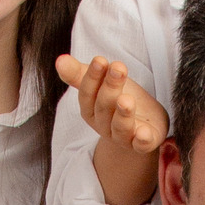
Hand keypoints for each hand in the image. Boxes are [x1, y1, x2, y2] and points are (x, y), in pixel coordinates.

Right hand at [56, 54, 170, 160]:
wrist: (144, 126)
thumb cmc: (119, 101)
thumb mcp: (102, 83)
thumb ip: (80, 73)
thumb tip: (60, 60)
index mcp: (91, 110)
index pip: (87, 94)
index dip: (92, 77)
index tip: (100, 60)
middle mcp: (104, 125)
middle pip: (104, 107)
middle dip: (110, 87)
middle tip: (118, 69)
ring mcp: (123, 136)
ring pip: (120, 127)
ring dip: (123, 114)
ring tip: (126, 100)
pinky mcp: (143, 144)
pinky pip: (141, 144)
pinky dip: (142, 139)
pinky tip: (143, 132)